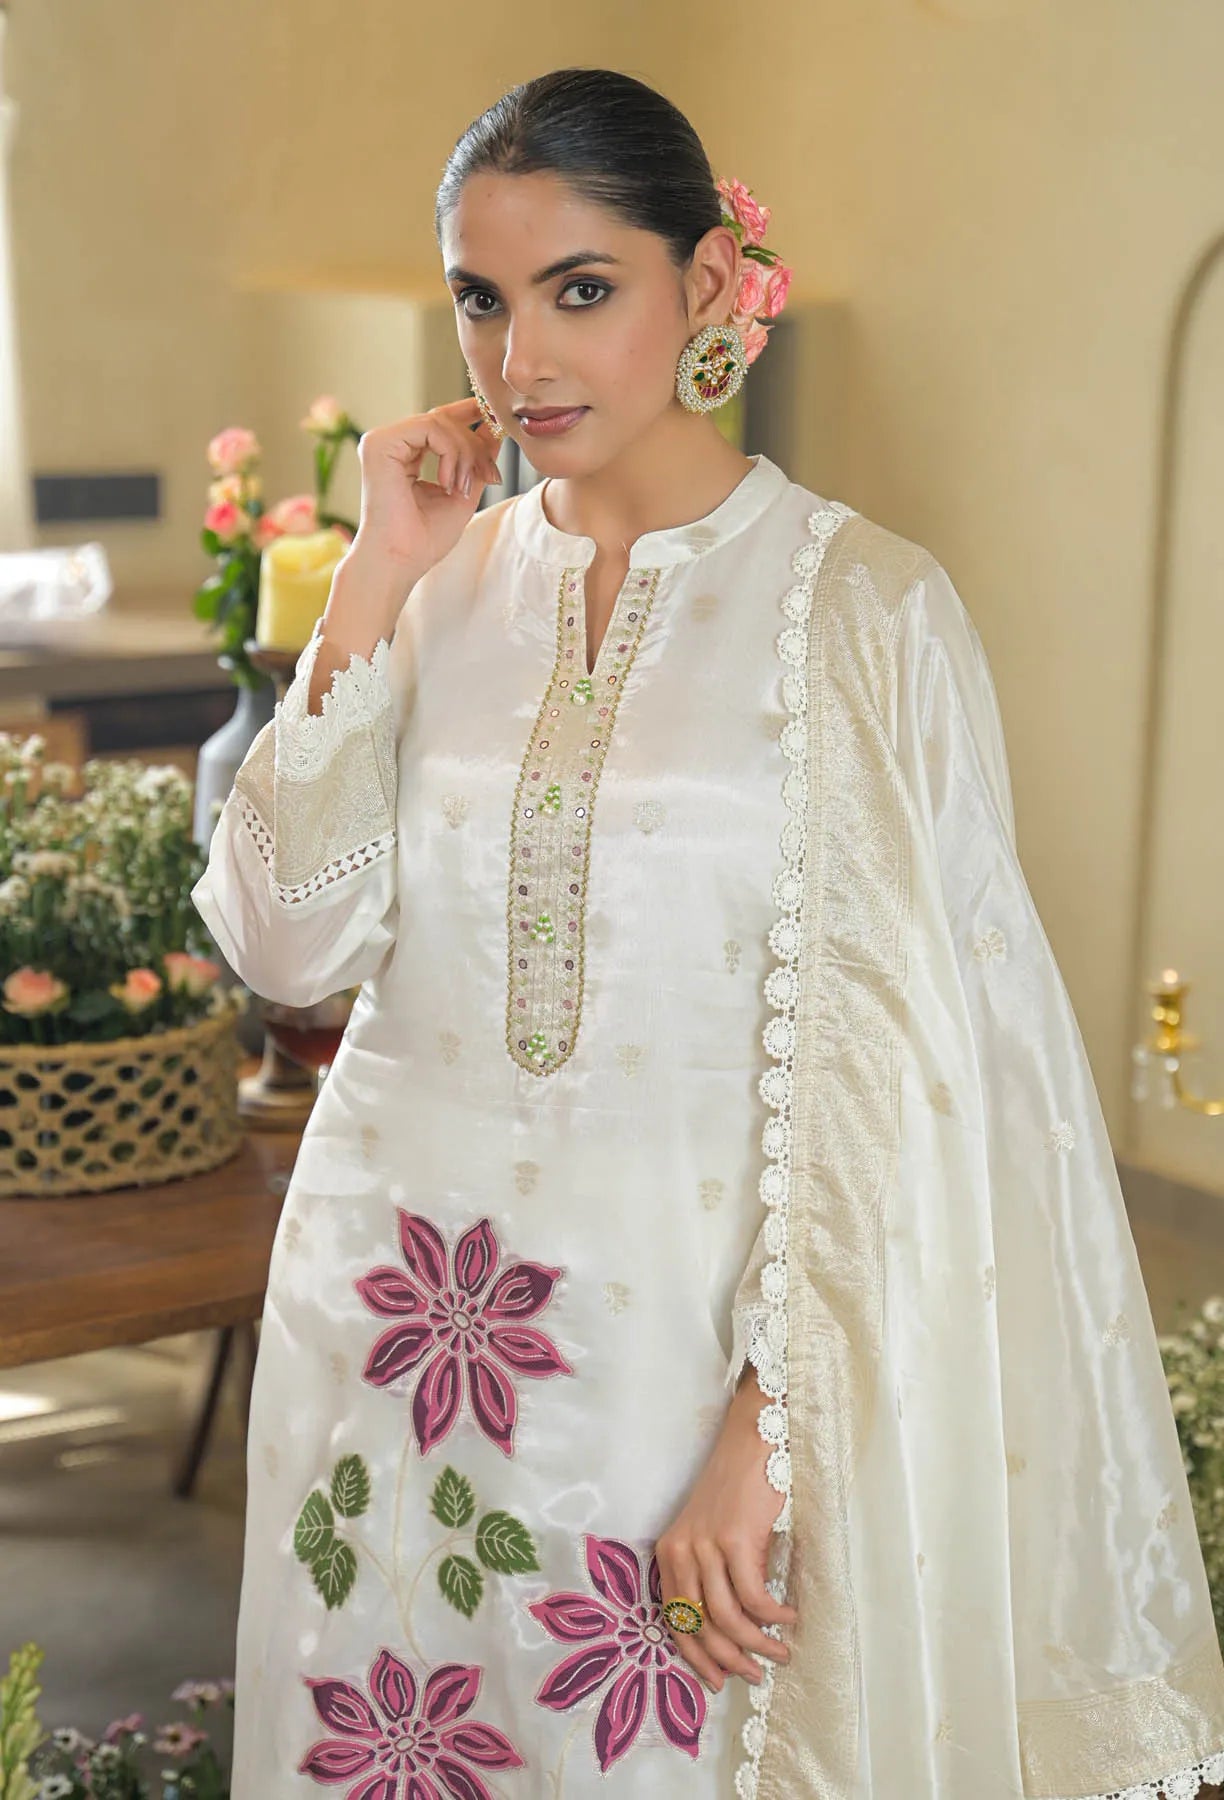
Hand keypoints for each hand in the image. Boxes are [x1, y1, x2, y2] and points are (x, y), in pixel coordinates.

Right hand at [307, 397, 502, 709]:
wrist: (399, 563)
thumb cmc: (424, 540)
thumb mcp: (462, 493)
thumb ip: (475, 461)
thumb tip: (495, 430)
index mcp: (404, 455)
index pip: (438, 421)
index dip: (468, 414)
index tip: (496, 421)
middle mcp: (390, 443)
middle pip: (444, 419)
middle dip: (475, 445)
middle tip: (490, 476)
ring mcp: (381, 440)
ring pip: (440, 422)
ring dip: (465, 454)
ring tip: (463, 487)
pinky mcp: (379, 443)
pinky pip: (430, 427)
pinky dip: (450, 453)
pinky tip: (448, 483)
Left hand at [654, 1369, 797, 1692]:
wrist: (751, 1442)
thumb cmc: (737, 1490)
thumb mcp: (712, 1535)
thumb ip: (712, 1575)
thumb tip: (734, 1630)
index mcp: (669, 1553)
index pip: (675, 1620)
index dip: (697, 1657)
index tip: (719, 1680)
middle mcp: (680, 1552)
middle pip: (700, 1626)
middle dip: (729, 1659)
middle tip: (757, 1673)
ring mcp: (705, 1546)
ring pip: (727, 1618)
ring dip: (756, 1644)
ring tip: (780, 1651)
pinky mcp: (734, 1539)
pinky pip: (753, 1597)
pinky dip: (772, 1616)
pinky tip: (788, 1617)